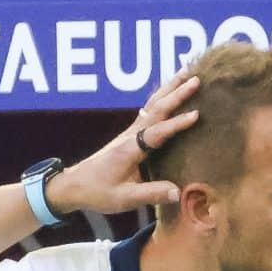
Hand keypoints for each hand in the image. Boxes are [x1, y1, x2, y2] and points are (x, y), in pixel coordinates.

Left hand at [43, 72, 200, 216]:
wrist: (75, 185)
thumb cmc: (98, 192)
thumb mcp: (124, 199)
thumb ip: (151, 194)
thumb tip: (178, 192)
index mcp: (130, 149)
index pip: (156, 133)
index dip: (176, 124)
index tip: (196, 115)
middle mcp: (131, 135)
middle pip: (156, 109)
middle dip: (176, 94)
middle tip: (196, 79)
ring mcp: (130, 132)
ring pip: (153, 104)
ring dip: (170, 87)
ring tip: (186, 71)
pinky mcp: (131, 134)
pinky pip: (150, 109)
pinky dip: (162, 96)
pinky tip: (171, 90)